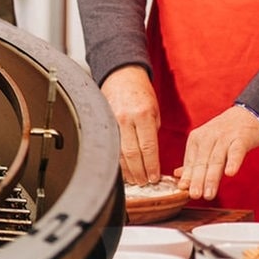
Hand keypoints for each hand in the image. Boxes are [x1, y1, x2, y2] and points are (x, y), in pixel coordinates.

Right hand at [100, 65, 160, 185]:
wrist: (122, 75)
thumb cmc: (140, 92)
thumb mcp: (154, 110)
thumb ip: (152, 132)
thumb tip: (152, 156)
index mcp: (143, 114)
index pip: (148, 147)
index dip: (151, 166)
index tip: (155, 177)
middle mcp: (126, 118)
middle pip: (132, 154)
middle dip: (139, 172)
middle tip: (145, 183)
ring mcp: (112, 120)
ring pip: (119, 153)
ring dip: (128, 170)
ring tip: (135, 180)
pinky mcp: (104, 122)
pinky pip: (111, 146)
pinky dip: (117, 160)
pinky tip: (123, 169)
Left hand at [174, 104, 258, 200]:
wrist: (247, 115)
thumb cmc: (225, 133)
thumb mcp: (206, 144)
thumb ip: (194, 161)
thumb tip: (178, 176)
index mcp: (197, 138)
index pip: (191, 161)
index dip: (188, 177)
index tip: (183, 191)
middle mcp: (208, 136)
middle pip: (202, 161)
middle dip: (197, 179)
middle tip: (194, 195)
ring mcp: (225, 137)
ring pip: (216, 159)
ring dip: (212, 177)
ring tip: (208, 194)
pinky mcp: (241, 138)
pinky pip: (236, 151)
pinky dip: (233, 162)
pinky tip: (230, 173)